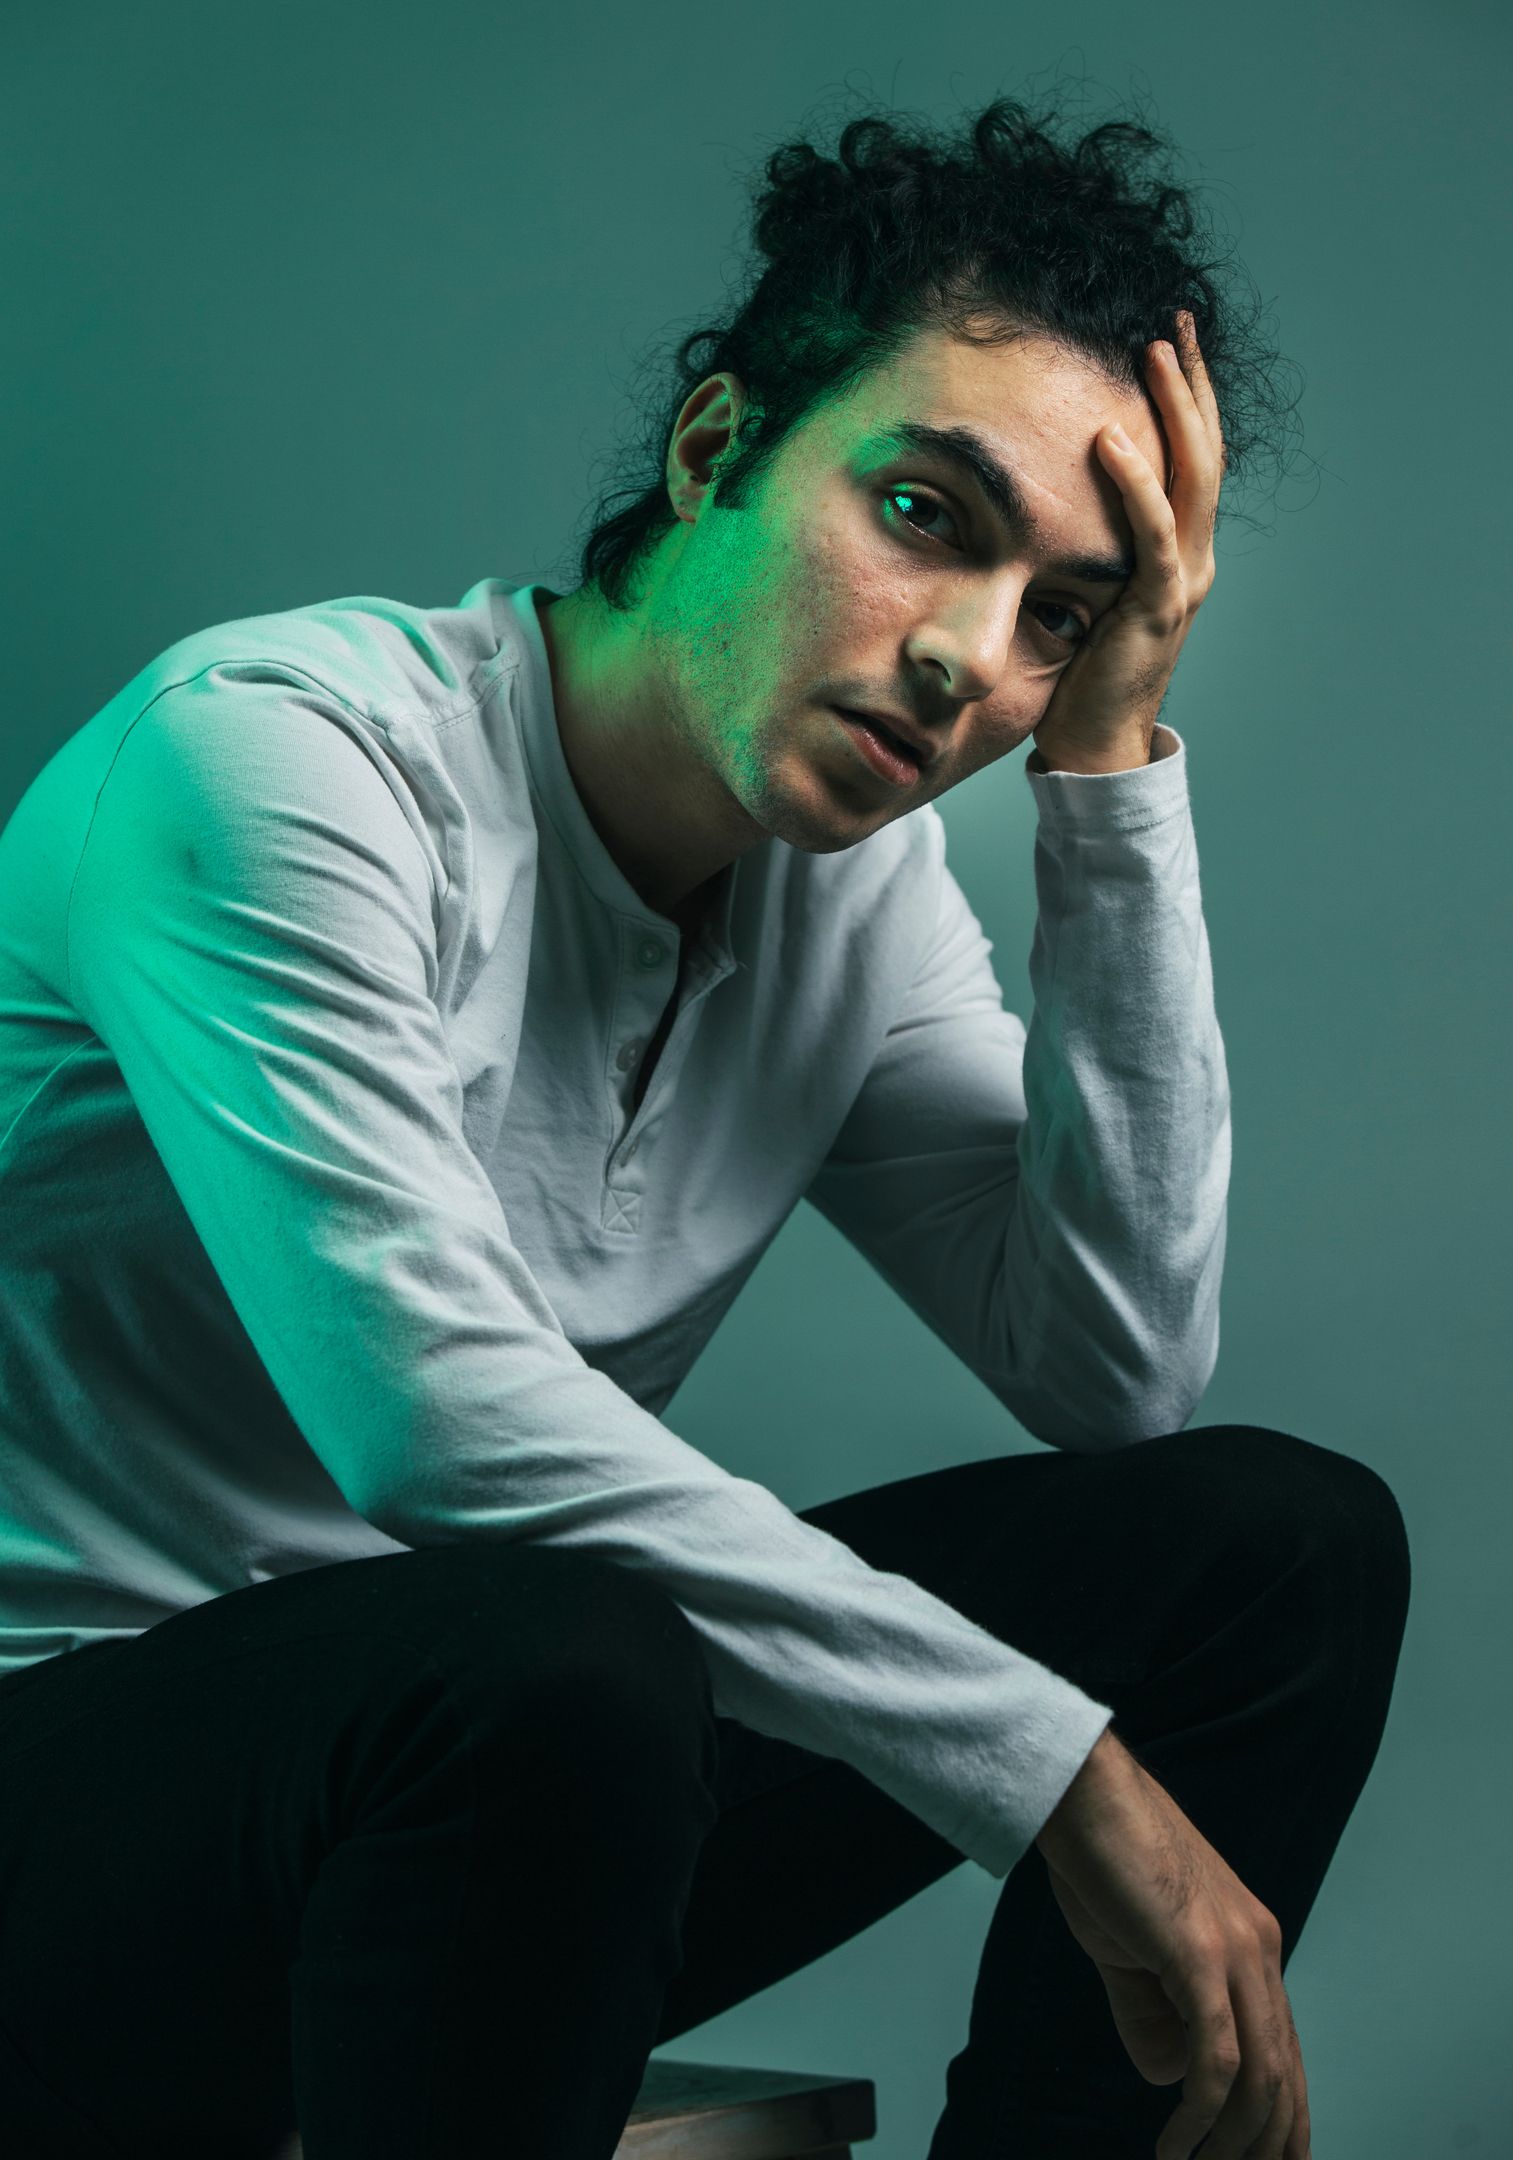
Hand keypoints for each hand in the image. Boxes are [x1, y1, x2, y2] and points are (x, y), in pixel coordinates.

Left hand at [1031, 311, 1225, 772]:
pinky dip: (1137, 484)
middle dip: (1190, 381)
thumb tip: (1035, 490)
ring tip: (1153, 353)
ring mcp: (1183, 581)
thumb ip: (1081, 542)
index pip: (1190, 455)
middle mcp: (1194, 557)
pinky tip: (1112, 439)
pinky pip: (1155, 534)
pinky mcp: (1158, 607)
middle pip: (1204, 449)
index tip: (1167, 336)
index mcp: (1179, 550)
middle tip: (1172, 319)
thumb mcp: (1082, 589)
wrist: (1094, 745)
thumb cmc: (1078, 671)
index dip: (1185, 395)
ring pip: (1192, 477)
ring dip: (1174, 410)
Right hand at [1035, 1729, 1310, 2159]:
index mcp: (1252, 1944)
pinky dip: (1200, 2114)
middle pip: (1285, 2075)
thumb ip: (1156, 2014)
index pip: (1285, 2051)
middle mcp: (1260, 1949)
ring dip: (1234, 2142)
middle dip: (1271, 2146)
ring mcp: (1235, 1950)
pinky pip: (1217, 2058)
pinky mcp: (1200, 1954)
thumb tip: (1173, 2078)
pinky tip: (1175, 2144)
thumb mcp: (1132, 1952)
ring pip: (1259, 2076)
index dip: (1285, 2118)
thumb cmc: (1101, 1863)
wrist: (1082, 1794)